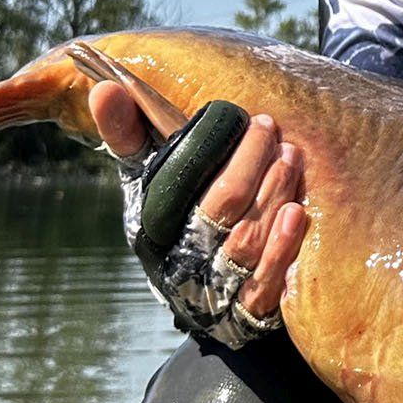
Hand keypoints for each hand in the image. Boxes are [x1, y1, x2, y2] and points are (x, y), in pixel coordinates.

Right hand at [90, 80, 307, 338]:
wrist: (204, 294)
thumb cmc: (176, 218)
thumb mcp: (149, 179)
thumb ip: (128, 134)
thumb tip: (105, 88)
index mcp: (151, 228)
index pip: (174, 185)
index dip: (210, 151)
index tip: (239, 116)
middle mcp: (180, 263)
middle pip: (220, 208)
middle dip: (251, 163)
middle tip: (271, 128)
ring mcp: (214, 291)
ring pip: (247, 242)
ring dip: (273, 193)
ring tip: (291, 156)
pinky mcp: (248, 314)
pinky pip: (265, 286)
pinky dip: (282, 249)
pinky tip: (297, 214)